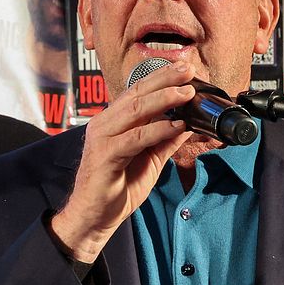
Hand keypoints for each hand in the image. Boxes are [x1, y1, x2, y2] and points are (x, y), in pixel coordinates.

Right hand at [49, 61, 195, 261]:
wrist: (95, 217)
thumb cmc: (117, 187)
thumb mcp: (149, 159)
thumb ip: (165, 140)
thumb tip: (188, 124)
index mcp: (113, 121)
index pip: (138, 91)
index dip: (161, 77)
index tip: (184, 67)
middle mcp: (105, 124)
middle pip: (137, 94)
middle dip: (164, 79)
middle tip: (188, 70)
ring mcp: (102, 138)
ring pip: (135, 111)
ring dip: (163, 99)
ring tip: (186, 93)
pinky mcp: (105, 156)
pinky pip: (135, 138)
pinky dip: (157, 130)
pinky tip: (176, 125)